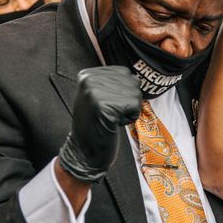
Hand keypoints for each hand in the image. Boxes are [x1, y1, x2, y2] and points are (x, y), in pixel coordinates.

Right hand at [59, 66, 141, 181]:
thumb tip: (138, 78)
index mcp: (87, 75)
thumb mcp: (99, 96)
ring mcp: (96, 92)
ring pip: (136, 94)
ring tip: (111, 118)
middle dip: (128, 101)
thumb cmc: (95, 124)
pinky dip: (129, 118)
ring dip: (129, 110)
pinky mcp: (105, 106)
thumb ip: (113, 83)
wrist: (84, 150)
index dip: (124, 92)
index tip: (107, 104)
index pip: (124, 72)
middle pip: (132, 82)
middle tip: (110, 113)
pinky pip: (135, 107)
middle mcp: (90, 80)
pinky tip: (113, 123)